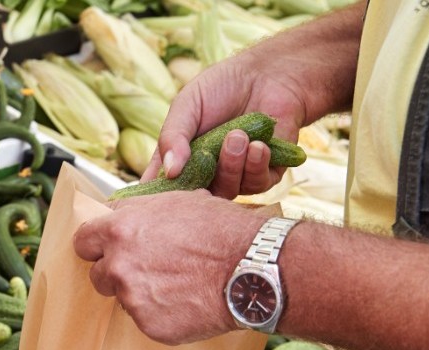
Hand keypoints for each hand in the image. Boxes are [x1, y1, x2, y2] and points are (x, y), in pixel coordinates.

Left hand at [72, 191, 267, 344]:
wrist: (251, 268)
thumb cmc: (220, 229)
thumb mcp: (176, 202)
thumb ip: (139, 212)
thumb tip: (122, 214)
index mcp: (119, 229)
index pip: (83, 241)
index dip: (96, 245)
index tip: (108, 250)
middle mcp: (118, 264)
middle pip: (98, 273)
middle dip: (116, 272)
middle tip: (147, 270)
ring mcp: (131, 297)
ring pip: (122, 298)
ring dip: (139, 294)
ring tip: (175, 285)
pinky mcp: (148, 324)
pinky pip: (145, 320)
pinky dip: (161, 314)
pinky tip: (186, 303)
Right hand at [142, 55, 308, 198]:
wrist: (269, 73)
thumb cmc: (221, 86)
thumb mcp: (186, 106)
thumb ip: (172, 136)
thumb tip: (170, 171)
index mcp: (180, 159)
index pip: (161, 187)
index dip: (159, 194)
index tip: (164, 186)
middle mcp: (205, 172)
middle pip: (194, 196)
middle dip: (201, 177)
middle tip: (208, 151)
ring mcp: (235, 175)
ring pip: (227, 191)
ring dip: (232, 166)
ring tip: (238, 135)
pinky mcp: (265, 174)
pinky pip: (258, 185)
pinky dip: (256, 166)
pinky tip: (259, 145)